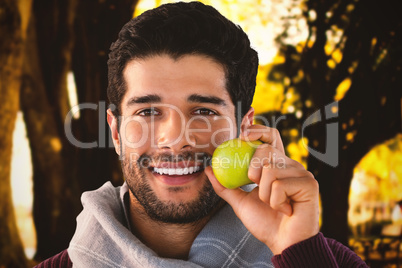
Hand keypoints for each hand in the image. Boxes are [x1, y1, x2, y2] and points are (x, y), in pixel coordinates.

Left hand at [205, 125, 319, 254]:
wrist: (283, 244)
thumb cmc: (265, 223)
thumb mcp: (240, 202)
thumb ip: (225, 186)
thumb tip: (208, 169)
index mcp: (276, 165)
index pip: (270, 137)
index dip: (258, 130)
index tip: (242, 134)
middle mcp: (290, 165)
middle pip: (265, 149)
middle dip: (252, 171)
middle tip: (256, 187)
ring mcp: (301, 173)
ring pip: (269, 170)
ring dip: (264, 194)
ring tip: (275, 205)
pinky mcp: (309, 183)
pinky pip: (279, 185)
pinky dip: (275, 202)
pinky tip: (286, 210)